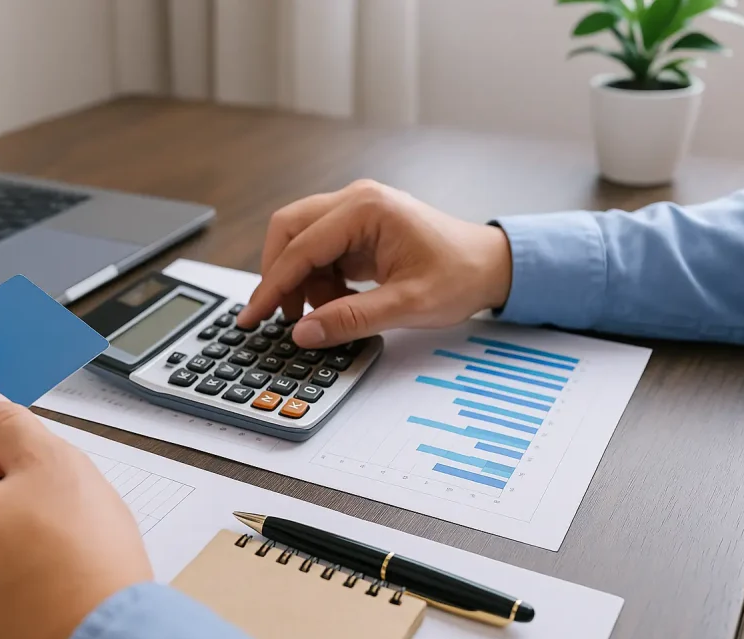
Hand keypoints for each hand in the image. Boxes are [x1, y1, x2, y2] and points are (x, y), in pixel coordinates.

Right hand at [237, 180, 512, 347]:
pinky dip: (317, 279)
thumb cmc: (460, 276)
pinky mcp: (358, 228)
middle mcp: (356, 201)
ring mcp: (356, 211)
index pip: (301, 247)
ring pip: (300, 240)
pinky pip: (320, 250)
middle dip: (279, 275)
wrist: (491, 266)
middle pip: (289, 229)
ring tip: (325, 313)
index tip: (253, 315)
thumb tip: (304, 332)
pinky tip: (338, 301)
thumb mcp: (407, 305)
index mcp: (367, 210)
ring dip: (301, 280)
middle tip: (281, 316)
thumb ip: (352, 319)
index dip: (272, 286)